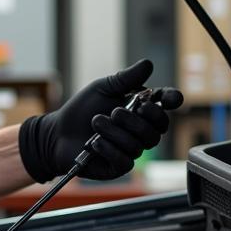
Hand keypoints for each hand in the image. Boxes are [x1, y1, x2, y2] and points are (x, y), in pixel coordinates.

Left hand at [18, 59, 182, 181]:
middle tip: (114, 112)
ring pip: (138, 145)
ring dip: (114, 132)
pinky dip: (108, 148)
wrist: (58, 133)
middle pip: (157, 130)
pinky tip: (95, 142)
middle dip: (135, 120)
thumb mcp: (102, 88)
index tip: (170, 98)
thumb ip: (125, 78)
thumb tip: (148, 64)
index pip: (165, 105)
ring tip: (95, 122)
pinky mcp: (119, 166)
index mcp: (141, 108)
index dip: (172, 100)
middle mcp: (140, 130)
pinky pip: (125, 160)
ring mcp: (131, 150)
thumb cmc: (82, 109)